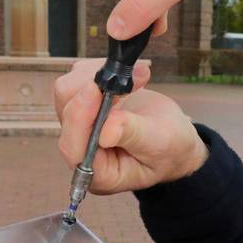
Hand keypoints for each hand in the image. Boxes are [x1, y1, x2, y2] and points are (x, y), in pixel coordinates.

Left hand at [54, 60, 208, 194]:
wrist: (174, 136)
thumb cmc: (170, 148)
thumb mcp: (160, 144)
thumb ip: (134, 136)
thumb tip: (107, 129)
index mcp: (99, 172)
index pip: (74, 148)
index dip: (79, 118)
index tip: (94, 89)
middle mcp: (83, 150)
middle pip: (67, 114)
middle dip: (95, 90)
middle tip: (129, 79)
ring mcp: (80, 125)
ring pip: (68, 92)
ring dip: (98, 76)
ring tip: (135, 77)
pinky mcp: (84, 104)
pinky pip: (77, 79)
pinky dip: (101, 69)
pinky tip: (127, 75)